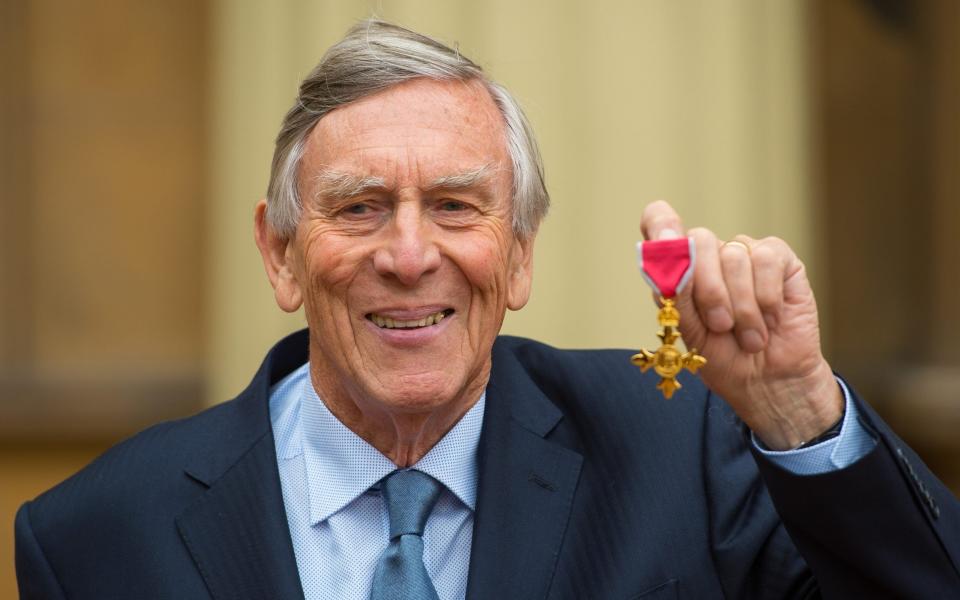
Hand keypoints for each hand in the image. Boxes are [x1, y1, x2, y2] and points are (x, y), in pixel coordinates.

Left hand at [641, 200, 842, 449]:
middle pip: (700, 240)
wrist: (769, 381)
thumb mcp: (689, 332)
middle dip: (709, 290)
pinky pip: (767, 258)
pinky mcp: (779, 258)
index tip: (666, 241)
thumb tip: (668, 251)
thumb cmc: (724, 357)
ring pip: (734, 255)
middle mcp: (711, 255)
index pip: (660, 223)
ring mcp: (744, 253)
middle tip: (721, 325)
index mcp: (680, 269)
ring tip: (749, 335)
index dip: (661, 224)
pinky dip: (767, 297)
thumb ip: (675, 292)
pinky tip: (770, 319)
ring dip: (742, 306)